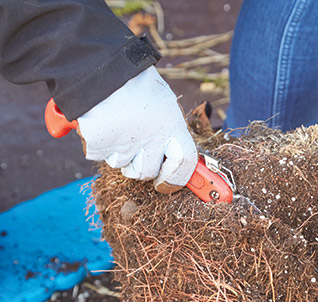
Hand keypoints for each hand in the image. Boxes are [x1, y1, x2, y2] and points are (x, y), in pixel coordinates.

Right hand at [77, 66, 197, 190]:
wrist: (97, 65)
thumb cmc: (132, 82)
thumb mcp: (162, 102)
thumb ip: (170, 131)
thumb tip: (176, 160)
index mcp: (171, 125)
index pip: (185, 163)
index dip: (176, 178)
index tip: (166, 184)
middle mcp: (151, 138)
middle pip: (147, 172)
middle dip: (139, 165)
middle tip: (134, 146)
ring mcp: (124, 144)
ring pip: (123, 166)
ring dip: (119, 154)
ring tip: (117, 127)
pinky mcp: (100, 145)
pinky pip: (100, 157)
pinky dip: (99, 145)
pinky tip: (102, 124)